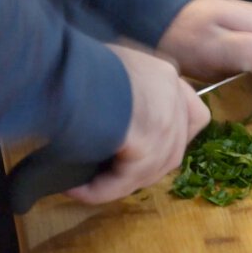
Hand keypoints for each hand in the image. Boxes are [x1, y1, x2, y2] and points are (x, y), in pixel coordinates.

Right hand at [66, 44, 209, 203]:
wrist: (58, 64)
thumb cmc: (71, 62)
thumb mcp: (108, 68)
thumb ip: (124, 93)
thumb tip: (116, 122)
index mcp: (165, 74)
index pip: (193, 116)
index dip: (173, 139)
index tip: (147, 151)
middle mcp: (172, 94)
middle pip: (175, 148)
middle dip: (146, 168)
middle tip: (112, 175)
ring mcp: (165, 119)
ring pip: (153, 168)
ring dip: (122, 183)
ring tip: (88, 186)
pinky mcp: (146, 142)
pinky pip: (126, 179)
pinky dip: (103, 190)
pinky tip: (79, 190)